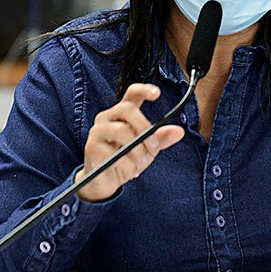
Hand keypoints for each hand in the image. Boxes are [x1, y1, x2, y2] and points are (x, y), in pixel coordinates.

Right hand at [76, 84, 184, 201]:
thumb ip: (160, 139)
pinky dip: (128, 166)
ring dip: (137, 151)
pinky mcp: (91, 148)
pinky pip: (114, 153)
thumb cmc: (125, 160)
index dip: (144, 90)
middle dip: (144, 127)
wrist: (104, 181)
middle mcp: (107, 118)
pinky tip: (130, 171)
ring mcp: (97, 131)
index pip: (131, 94)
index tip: (157, 93)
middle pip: (126, 109)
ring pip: (121, 131)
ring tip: (141, 163)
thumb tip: (179, 131)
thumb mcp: (147, 150)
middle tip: (153, 146)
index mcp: (122, 114)